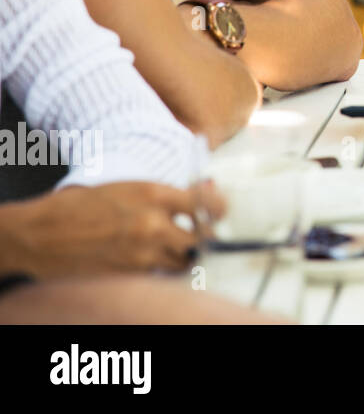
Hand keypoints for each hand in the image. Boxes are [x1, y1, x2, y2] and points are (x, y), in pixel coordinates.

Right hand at [0, 182, 199, 277]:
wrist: (41, 233)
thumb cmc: (84, 205)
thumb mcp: (129, 187)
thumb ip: (168, 194)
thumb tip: (208, 192)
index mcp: (154, 195)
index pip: (207, 204)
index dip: (219, 211)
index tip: (220, 214)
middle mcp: (152, 224)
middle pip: (200, 241)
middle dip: (201, 240)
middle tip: (197, 238)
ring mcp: (140, 254)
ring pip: (182, 263)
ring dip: (181, 258)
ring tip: (168, 249)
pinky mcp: (128, 276)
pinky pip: (158, 277)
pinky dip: (159, 271)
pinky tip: (147, 261)